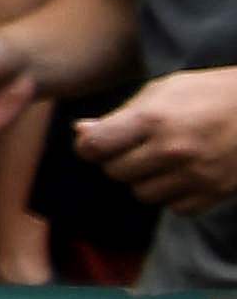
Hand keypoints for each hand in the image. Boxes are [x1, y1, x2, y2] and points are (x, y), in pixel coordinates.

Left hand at [72, 66, 236, 211]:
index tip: (94, 143)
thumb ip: (121, 115)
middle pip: (115, 172)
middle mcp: (172, 150)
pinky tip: (183, 174)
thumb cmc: (210, 94)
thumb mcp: (164, 90)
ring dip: (144, 179)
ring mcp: (195, 175)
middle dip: (118, 161)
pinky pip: (174, 207)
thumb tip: (82, 132)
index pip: (96, 147)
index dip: (88, 146)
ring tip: (161, 160)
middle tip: (135, 147)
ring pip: (142, 193)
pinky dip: (173, 195)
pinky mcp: (215, 193)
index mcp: (154, 119)